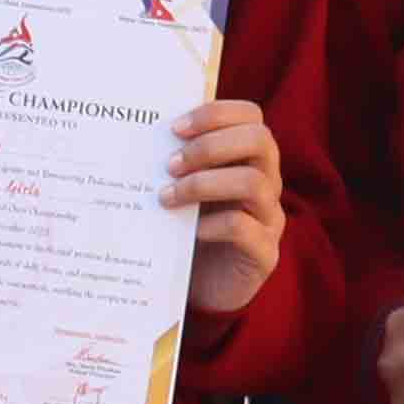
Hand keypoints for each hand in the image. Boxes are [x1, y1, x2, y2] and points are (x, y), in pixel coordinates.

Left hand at [169, 98, 286, 317]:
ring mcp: (270, 218)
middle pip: (260, 140)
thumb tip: (133, 134)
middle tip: (170, 165)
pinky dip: (213, 225)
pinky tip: (189, 232)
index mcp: (249, 159)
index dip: (215, 114)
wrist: (203, 290)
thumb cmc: (188, 230)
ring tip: (167, 197)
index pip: (250, 116)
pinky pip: (245, 229)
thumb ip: (174, 164)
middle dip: (210, 146)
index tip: (174, 128)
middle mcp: (267, 183)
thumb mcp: (184, 191)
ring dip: (204, 184)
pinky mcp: (264, 254)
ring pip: (254, 183)